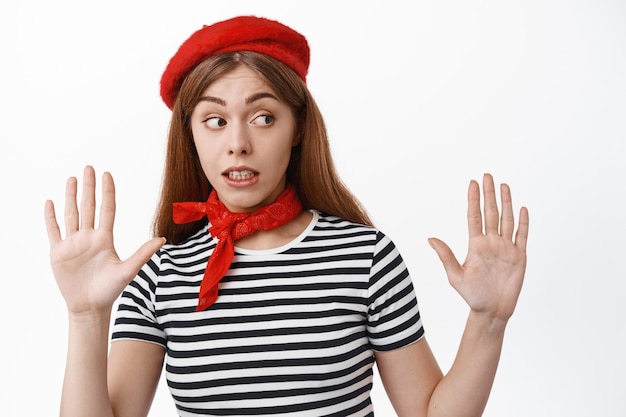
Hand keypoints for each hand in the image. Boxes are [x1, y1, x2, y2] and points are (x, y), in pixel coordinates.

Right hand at [44, 166, 164, 314]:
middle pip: (88, 206)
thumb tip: (162, 239)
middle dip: (88, 187)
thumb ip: (143, 253)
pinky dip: (51, 217)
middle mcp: (89, 237)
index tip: (107, 174)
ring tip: (72, 178)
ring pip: (71, 214)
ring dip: (71, 196)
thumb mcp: (128, 270)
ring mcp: (73, 243)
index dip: (107, 192)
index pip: (107, 209)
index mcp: (105, 239)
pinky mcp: (58, 252)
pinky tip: (50, 202)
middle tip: (89, 167)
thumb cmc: (109, 290)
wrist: (89, 307)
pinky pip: (53, 230)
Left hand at [428, 173, 528, 323]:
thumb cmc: (472, 295)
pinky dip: (523, 222)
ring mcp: (506, 248)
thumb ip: (445, 256)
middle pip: (491, 212)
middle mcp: (491, 243)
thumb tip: (430, 239)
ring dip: (506, 203)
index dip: (474, 199)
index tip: (473, 182)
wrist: (491, 311)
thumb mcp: (455, 276)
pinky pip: (521, 236)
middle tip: (488, 175)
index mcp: (475, 244)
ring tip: (504, 185)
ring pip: (507, 220)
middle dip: (489, 194)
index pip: (474, 216)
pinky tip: (522, 208)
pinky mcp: (519, 257)